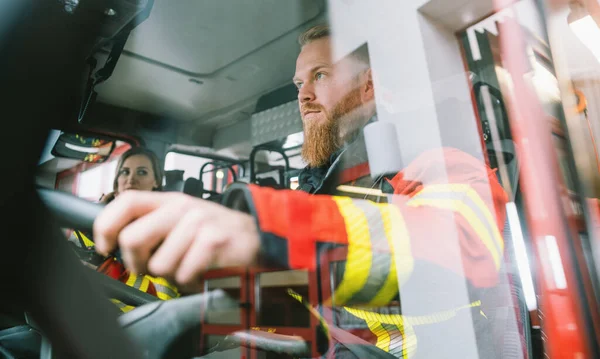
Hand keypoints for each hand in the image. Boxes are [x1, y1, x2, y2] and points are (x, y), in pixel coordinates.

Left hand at [93, 191, 259, 291]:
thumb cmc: (216, 236)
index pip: (126, 201)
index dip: (106, 226)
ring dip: (172, 275)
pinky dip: (192, 282)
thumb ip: (153, 227)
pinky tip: (204, 272)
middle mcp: (182, 208)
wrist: (259, 240)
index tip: (106, 246)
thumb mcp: (182, 222)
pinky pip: (184, 274)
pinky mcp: (213, 241)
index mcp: (169, 201)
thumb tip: (116, 244)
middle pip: (133, 237)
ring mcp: (199, 223)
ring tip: (189, 267)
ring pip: (159, 264)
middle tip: (153, 267)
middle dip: (137, 263)